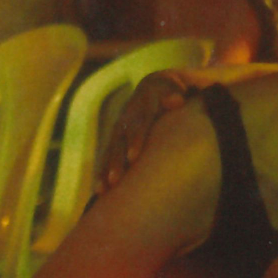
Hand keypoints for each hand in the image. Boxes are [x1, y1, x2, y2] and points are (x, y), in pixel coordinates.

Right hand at [94, 64, 277, 192]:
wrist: (214, 105)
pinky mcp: (129, 141)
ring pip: (119, 137)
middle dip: (135, 134)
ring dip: (115, 159)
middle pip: (135, 113)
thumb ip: (255, 78)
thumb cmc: (234, 96)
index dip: (164, 94)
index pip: (159, 84)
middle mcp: (148, 100)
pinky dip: (108, 170)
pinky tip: (102, 192)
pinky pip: (114, 155)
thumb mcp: (245, 85)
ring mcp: (135, 120)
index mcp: (171, 81)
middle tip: (136, 156)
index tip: (176, 105)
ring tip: (112, 183)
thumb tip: (276, 73)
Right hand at [94, 73, 191, 194]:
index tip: (133, 157)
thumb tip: (177, 100)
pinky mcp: (117, 140)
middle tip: (116, 179)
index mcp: (143, 104)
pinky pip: (107, 157)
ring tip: (105, 188)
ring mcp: (120, 129)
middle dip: (117, 160)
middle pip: (121, 140)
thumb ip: (176, 93)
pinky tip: (100, 191)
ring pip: (112, 150)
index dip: (135, 140)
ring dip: (108, 169)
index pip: (138, 123)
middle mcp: (128, 117)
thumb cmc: (174, 91)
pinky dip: (102, 173)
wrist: (155, 86)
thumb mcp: (176, 87)